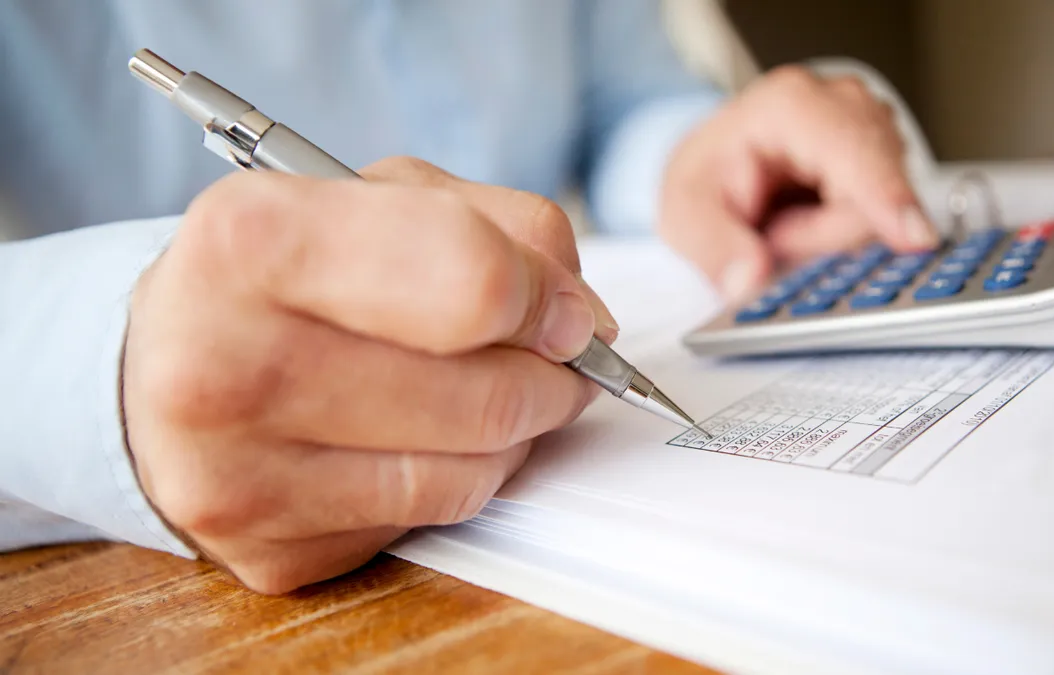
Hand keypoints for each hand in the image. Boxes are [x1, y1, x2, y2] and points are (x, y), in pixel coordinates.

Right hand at [121, 158, 617, 593]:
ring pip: (471, 469)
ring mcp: (238, 474)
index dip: (547, 299)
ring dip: (520, 431)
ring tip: (501, 391)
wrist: (171, 361)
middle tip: (561, 360)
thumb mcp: (383, 198)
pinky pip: (432, 518)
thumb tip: (582, 320)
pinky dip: (468, 477)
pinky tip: (441, 441)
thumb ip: (503, 229)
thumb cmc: (290, 272)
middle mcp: (223, 363)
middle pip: (487, 394)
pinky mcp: (268, 549)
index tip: (566, 310)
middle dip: (556, 376)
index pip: (472, 284)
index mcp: (251, 241)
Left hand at [659, 65, 939, 302]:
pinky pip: (885, 216)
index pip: (854, 151)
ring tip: (786, 225)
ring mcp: (871, 128)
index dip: (885, 196)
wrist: (720, 163)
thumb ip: (715, 249)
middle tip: (774, 238)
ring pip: (882, 211)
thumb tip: (750, 282)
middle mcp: (842, 104)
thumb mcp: (686, 215)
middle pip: (871, 194)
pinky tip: (813, 222)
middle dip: (822, 237)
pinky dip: (845, 232)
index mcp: (790, 105)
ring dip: (832, 237)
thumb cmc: (707, 179)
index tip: (914, 237)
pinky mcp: (887, 156)